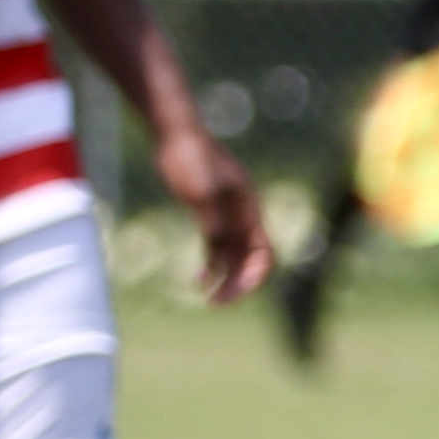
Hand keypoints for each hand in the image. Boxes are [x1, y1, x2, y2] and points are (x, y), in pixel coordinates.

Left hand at [150, 121, 267, 303]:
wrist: (176, 134)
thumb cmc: (191, 159)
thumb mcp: (202, 192)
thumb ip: (214, 221)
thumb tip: (220, 251)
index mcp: (249, 212)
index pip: (263, 254)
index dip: (253, 277)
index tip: (232, 294)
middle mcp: (244, 217)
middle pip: (250, 261)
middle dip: (237, 285)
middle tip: (215, 305)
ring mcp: (228, 216)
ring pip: (233, 257)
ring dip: (224, 279)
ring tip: (205, 298)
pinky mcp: (209, 214)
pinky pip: (216, 247)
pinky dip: (210, 265)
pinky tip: (197, 279)